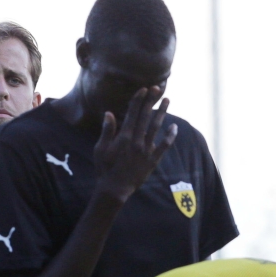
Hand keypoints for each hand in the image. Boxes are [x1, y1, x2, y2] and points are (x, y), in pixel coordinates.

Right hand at [93, 87, 177, 202]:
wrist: (115, 188)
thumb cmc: (105, 168)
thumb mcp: (100, 148)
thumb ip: (107, 131)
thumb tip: (110, 113)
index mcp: (124, 136)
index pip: (132, 113)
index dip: (139, 100)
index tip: (143, 89)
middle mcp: (137, 140)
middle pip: (146, 116)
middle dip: (151, 101)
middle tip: (157, 88)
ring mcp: (146, 150)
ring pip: (156, 127)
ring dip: (162, 112)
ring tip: (167, 100)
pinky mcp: (153, 160)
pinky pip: (164, 146)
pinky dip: (170, 136)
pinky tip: (175, 126)